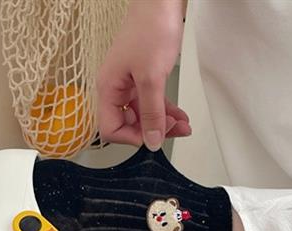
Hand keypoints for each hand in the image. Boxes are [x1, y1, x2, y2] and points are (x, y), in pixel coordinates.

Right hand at [96, 0, 190, 149]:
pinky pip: (152, 102)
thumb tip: (151, 141)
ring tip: (183, 125)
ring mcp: (129, 83)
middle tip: (174, 130)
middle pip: (129, 124)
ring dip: (163, 123)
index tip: (153, 136)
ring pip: (144, 114)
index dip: (131, 137)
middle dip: (152, 130)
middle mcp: (116, 88)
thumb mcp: (152, 78)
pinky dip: (165, 111)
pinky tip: (180, 116)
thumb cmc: (151, 28)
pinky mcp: (143, 76)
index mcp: (109, 88)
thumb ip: (151, 113)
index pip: (110, 129)